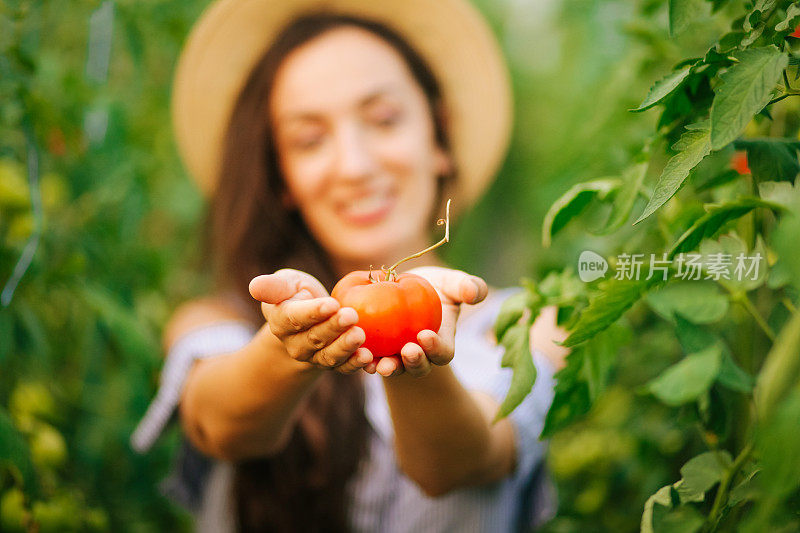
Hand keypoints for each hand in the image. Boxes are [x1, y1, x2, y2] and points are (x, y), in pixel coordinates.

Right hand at [249, 269, 372, 373]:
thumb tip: (254, 286)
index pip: (295, 318)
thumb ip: (274, 286)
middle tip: (352, 316)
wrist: (311, 316)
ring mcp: (314, 357)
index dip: (313, 312)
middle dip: (334, 328)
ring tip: (361, 335)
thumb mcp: (286, 283)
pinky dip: (356, 364)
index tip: (331, 304)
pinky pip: (343, 367)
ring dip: (345, 347)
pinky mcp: (333, 363)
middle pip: (315, 338)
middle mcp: (295, 343)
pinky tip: (369, 357)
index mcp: (281, 321)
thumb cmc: (297, 293)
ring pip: (329, 356)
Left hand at [370, 266, 487, 377]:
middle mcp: (421, 356)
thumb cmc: (435, 287)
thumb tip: (473, 292)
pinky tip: (359, 356)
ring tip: (380, 364)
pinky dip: (366, 361)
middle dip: (414, 363)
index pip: (442, 352)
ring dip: (388, 368)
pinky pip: (372, 360)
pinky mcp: (378, 353)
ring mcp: (398, 358)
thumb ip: (468, 287)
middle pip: (419, 367)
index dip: (436, 348)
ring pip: (395, 368)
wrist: (403, 289)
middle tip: (407, 351)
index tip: (425, 335)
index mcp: (441, 343)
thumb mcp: (453, 283)